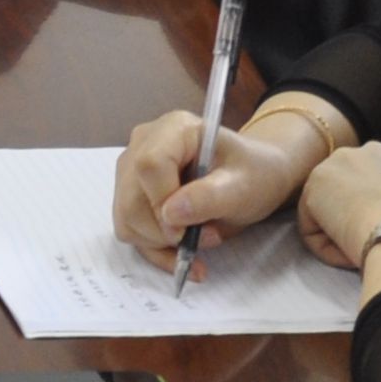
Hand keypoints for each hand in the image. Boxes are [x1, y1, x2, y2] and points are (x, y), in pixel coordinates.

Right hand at [111, 107, 326, 267]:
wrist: (253, 179)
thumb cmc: (253, 175)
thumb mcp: (243, 186)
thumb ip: (209, 197)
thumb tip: (170, 214)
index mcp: (174, 129)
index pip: (149, 165)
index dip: (163, 201)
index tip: (189, 229)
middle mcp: (143, 144)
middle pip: (131, 198)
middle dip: (165, 231)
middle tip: (207, 237)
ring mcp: (131, 170)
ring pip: (126, 219)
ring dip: (161, 243)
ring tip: (199, 239)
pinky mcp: (129, 194)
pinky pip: (129, 230)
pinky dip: (155, 249)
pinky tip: (181, 252)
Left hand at [303, 143, 380, 271]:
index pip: (375, 183)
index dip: (374, 211)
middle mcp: (369, 152)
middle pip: (346, 190)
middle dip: (350, 218)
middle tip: (364, 245)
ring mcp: (339, 163)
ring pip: (328, 209)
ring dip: (338, 236)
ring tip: (360, 255)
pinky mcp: (315, 184)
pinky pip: (312, 226)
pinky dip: (326, 248)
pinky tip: (347, 255)